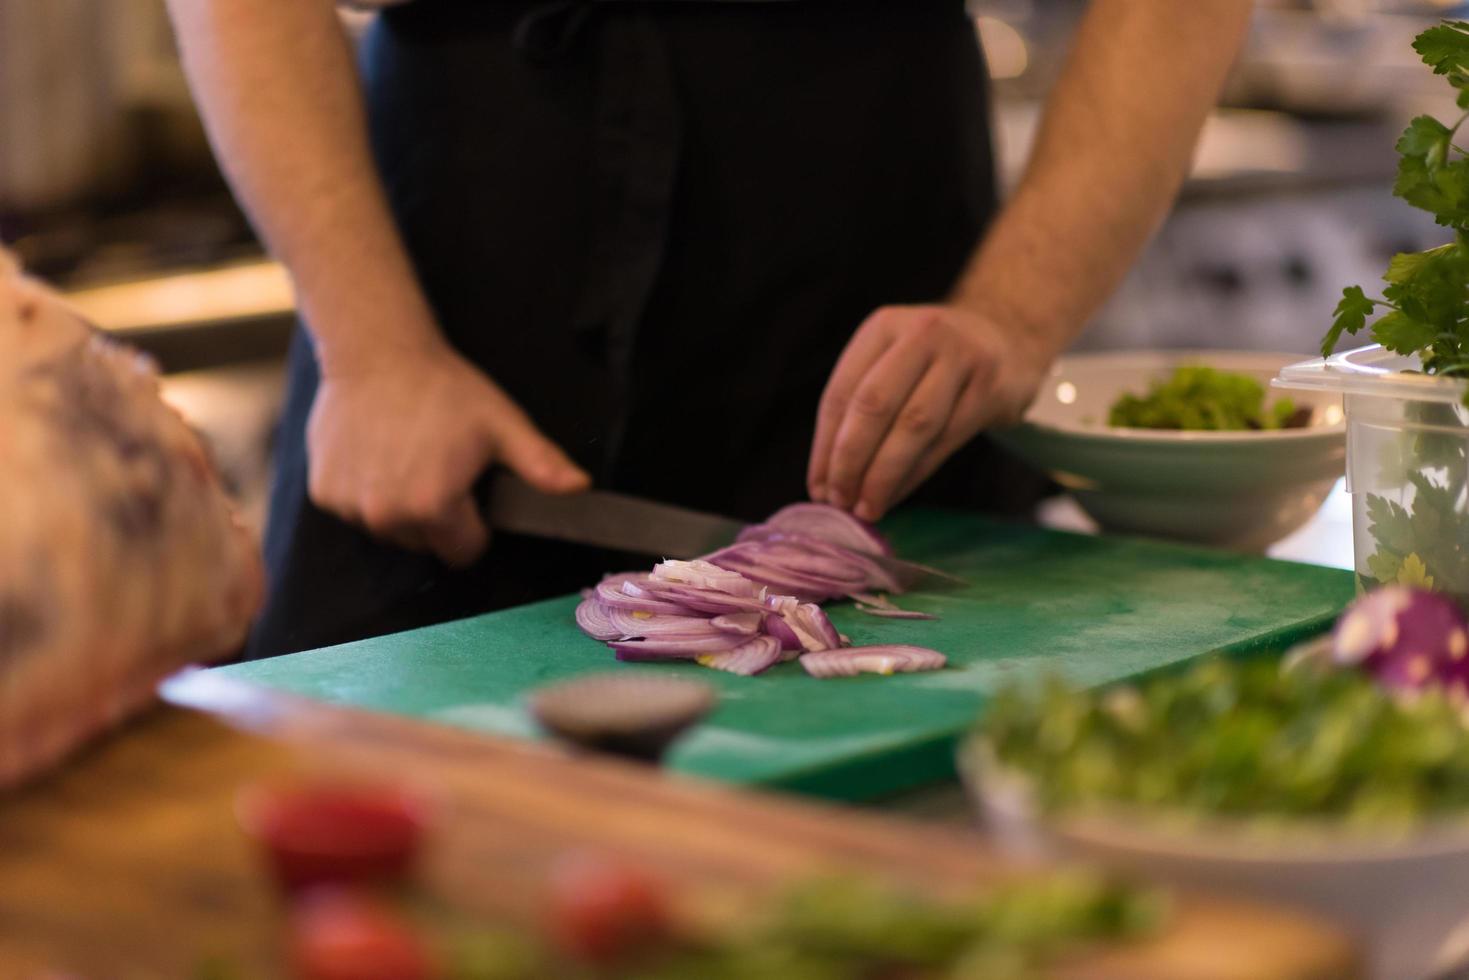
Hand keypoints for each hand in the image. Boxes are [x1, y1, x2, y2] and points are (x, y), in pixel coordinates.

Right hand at [307, 342, 589, 565]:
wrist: (376, 351)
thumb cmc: (445, 388)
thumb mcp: (502, 423)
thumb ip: (540, 464)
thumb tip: (580, 488)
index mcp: (433, 507)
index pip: (464, 551)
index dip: (474, 524)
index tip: (469, 490)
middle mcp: (386, 516)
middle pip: (425, 544)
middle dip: (437, 516)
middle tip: (437, 465)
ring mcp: (349, 506)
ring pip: (389, 531)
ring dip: (400, 506)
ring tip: (406, 457)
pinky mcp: (323, 492)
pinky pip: (355, 511)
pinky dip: (366, 492)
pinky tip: (376, 453)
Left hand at [807, 304, 1048, 521]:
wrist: (1009, 338)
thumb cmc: (934, 359)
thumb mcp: (892, 359)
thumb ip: (859, 405)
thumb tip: (826, 477)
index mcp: (883, 327)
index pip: (842, 392)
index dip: (825, 446)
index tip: (817, 488)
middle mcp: (922, 334)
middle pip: (874, 406)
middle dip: (851, 461)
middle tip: (840, 500)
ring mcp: (962, 359)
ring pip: (913, 426)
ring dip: (884, 474)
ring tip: (867, 507)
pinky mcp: (992, 389)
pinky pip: (946, 441)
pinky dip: (915, 475)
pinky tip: (897, 494)